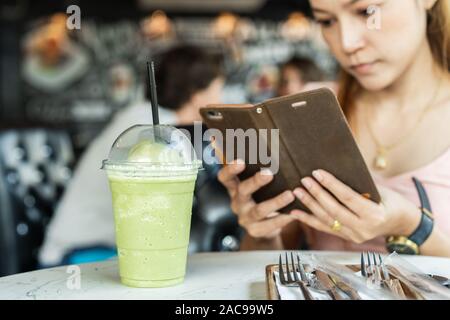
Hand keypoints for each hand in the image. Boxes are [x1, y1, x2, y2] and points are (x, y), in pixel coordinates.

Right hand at [217, 160, 296, 238]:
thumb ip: (259, 172)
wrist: (263, 227)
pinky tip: (294, 213)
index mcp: (234, 189)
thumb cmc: (262, 198)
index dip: (230, 170)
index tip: (240, 161)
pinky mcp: (255, 230)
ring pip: (259, 210)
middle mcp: (237, 203)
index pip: (225, 178)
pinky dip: (283, 218)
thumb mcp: (256, 187)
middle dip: (255, 182)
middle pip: (243, 191)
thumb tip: (277, 149)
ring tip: (290, 195)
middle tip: (268, 173)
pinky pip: (270, 225)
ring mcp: (245, 218)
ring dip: (275, 202)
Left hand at [291, 169, 421, 243]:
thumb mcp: (381, 190)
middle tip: (304, 181)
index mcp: (374, 215)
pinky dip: (309, 219)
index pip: (348, 197)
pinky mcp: (348, 238)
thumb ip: (359, 184)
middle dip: (317, 194)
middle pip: (334, 210)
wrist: (402, 223)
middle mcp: (364, 228)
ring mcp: (355, 236)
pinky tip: (296, 212)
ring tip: (297, 192)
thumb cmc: (393, 201)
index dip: (331, 185)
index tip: (317, 173)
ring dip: (310, 205)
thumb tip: (334, 167)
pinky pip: (325, 228)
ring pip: (327, 220)